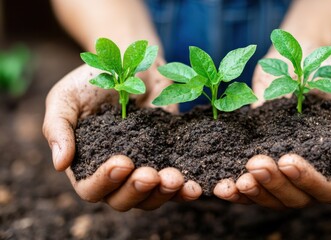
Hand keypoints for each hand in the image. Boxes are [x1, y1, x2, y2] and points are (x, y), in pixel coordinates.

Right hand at [42, 60, 201, 210]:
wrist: (132, 61)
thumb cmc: (94, 80)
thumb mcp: (66, 98)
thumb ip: (57, 128)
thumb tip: (60, 164)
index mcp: (87, 164)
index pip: (91, 189)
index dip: (105, 182)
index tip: (123, 162)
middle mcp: (115, 174)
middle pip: (123, 201)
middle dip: (137, 190)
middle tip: (151, 174)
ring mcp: (144, 167)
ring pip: (151, 198)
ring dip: (163, 194)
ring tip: (175, 179)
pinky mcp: (168, 159)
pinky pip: (176, 184)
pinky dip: (184, 190)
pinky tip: (193, 185)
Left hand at [214, 51, 330, 208]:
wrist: (296, 59)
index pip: (327, 189)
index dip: (308, 181)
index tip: (287, 160)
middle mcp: (307, 173)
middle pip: (294, 199)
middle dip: (274, 185)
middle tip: (256, 164)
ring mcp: (280, 169)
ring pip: (268, 197)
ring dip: (252, 193)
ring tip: (237, 181)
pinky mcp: (256, 159)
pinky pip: (246, 184)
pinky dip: (233, 190)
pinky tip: (220, 186)